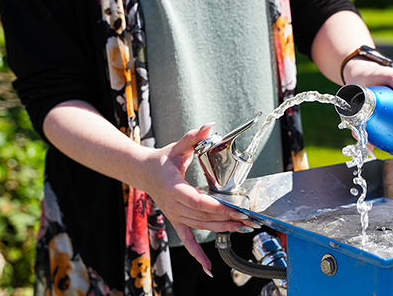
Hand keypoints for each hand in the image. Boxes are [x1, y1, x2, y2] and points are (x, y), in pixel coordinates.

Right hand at [135, 123, 259, 272]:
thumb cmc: (162, 159)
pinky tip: (208, 267)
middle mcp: (173, 205)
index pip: (196, 200)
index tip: (232, 208)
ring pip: (201, 227)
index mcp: (174, 187)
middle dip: (227, 217)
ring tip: (243, 228)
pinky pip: (187, 240)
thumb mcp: (178, 146)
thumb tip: (209, 126)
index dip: (215, 206)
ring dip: (223, 229)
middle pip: (203, 216)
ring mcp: (175, 215)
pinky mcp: (177, 221)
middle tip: (248, 218)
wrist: (143, 172)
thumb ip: (193, 136)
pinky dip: (197, 254)